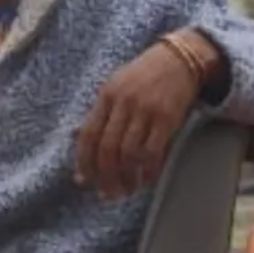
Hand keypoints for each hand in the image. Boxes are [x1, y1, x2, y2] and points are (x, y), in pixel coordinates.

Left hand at [72, 33, 214, 199]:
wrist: (180, 59)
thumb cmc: (143, 76)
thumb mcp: (114, 87)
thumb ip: (97, 113)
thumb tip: (74, 138)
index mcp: (106, 95)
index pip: (87, 134)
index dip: (83, 160)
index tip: (83, 180)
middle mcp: (124, 102)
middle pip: (108, 148)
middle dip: (105, 176)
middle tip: (106, 193)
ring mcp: (146, 110)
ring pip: (129, 153)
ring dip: (126, 177)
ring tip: (126, 190)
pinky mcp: (167, 118)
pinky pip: (154, 151)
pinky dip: (148, 171)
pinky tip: (146, 180)